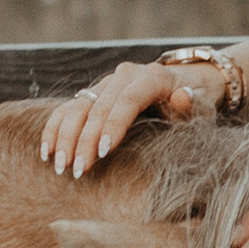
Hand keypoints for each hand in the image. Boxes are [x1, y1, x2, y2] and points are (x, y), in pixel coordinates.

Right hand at [41, 59, 206, 180]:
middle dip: (85, 140)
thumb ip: (191, 103)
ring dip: (65, 137)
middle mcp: (124, 76)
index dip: (113, 125)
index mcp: (152, 76)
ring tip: (60, 166)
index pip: (128, 100)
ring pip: (77, 107)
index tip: (103, 153)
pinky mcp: (94, 94)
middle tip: (78, 171)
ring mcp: (106, 84)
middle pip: (98, 107)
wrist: (186, 84)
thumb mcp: (201, 104)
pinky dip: (55, 129)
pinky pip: (68, 109)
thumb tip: (182, 97)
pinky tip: (47, 151)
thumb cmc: (195, 101)